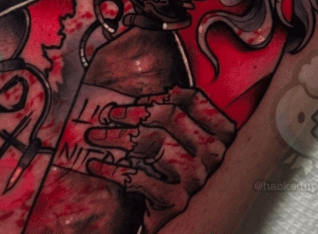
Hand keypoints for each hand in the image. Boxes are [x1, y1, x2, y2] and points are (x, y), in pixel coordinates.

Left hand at [86, 86, 235, 233]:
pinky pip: (137, 176)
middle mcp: (214, 152)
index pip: (192, 99)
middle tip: (107, 115)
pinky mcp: (176, 200)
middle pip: (168, 117)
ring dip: (116, 137)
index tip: (135, 100)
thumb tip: (138, 100)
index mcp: (221, 132)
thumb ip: (176, 121)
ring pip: (151, 142)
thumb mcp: (187, 146)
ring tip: (96, 137)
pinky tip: (97, 164)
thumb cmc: (180, 181)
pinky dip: (111, 168)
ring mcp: (197, 177)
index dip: (160, 96)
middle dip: (132, 113)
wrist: (184, 227)